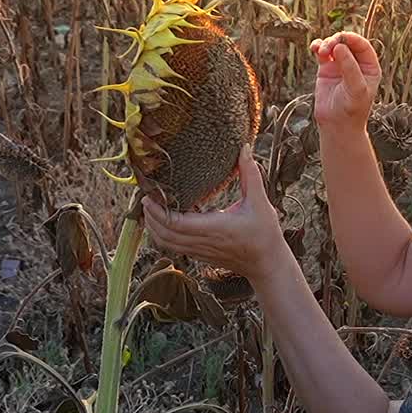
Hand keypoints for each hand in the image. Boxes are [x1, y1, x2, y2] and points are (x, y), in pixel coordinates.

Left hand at [141, 145, 287, 282]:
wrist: (267, 263)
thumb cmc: (265, 234)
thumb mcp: (260, 202)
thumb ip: (250, 175)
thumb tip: (244, 149)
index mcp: (215, 228)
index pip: (176, 223)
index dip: (158, 210)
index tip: (149, 196)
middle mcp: (204, 242)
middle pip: (164, 233)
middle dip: (150, 216)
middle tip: (144, 197)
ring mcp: (200, 251)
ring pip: (166, 243)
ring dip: (153, 227)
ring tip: (148, 209)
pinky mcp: (200, 256)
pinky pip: (173, 247)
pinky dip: (162, 236)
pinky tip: (161, 223)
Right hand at [310, 32, 380, 133]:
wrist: (337, 125)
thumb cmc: (352, 109)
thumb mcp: (356, 88)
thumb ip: (349, 67)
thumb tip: (339, 46)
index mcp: (370, 67)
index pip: (363, 46)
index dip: (352, 38)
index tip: (340, 39)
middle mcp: (356, 64)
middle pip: (347, 42)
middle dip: (336, 41)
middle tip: (328, 47)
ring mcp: (341, 65)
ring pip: (334, 45)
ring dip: (326, 43)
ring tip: (321, 51)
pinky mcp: (326, 69)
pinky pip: (322, 52)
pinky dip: (318, 47)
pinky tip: (314, 48)